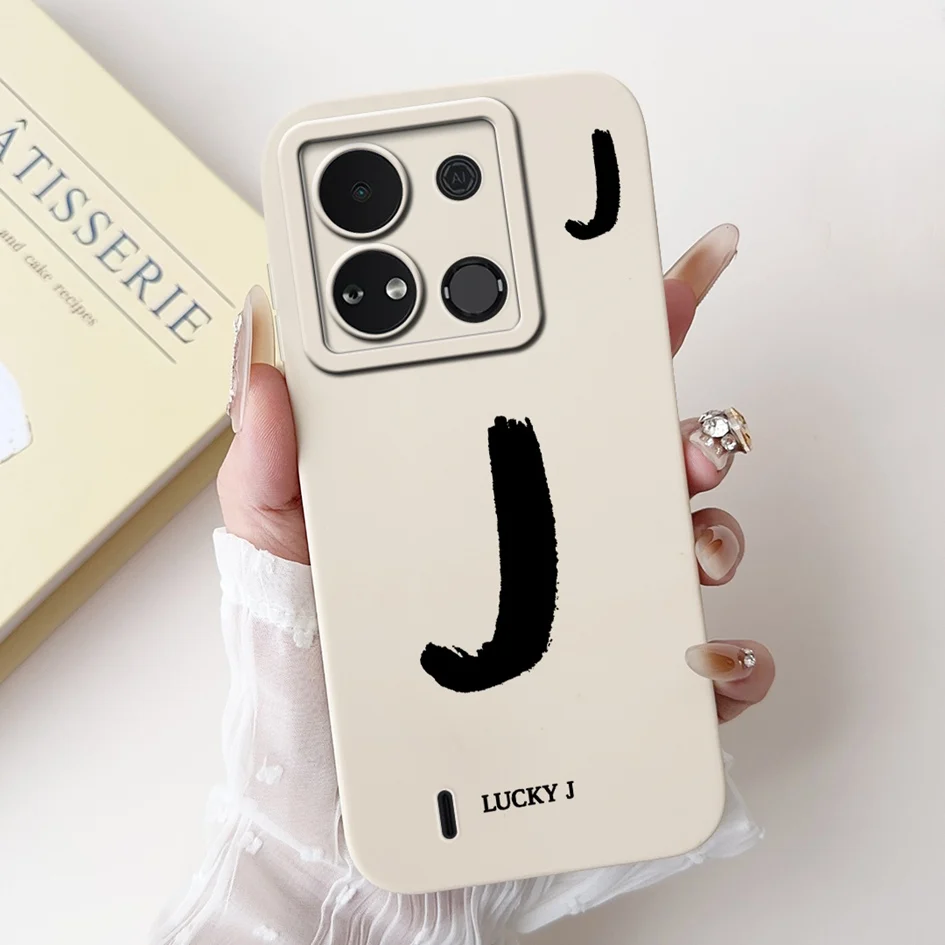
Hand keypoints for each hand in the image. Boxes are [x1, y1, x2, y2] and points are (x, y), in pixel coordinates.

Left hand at [217, 224, 774, 721]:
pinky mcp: (616, 690)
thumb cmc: (309, 666)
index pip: (552, 382)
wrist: (333, 798)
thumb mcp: (276, 545)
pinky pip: (702, 669)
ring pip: (687, 541)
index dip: (607, 320)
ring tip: (688, 530)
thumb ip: (268, 460)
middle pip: (641, 452)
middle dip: (681, 421)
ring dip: (710, 524)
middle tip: (677, 422)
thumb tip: (266, 361)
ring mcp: (588, 605)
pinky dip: (725, 656)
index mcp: (476, 475)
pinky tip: (697, 651)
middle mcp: (545, 527)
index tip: (644, 270)